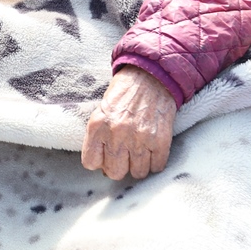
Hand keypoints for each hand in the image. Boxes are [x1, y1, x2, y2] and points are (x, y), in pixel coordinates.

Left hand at [81, 66, 176, 180]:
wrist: (151, 76)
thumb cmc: (125, 92)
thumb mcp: (102, 109)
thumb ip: (99, 135)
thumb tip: (103, 165)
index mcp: (97, 125)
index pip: (90, 163)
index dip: (99, 161)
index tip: (106, 156)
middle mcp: (116, 134)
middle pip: (114, 172)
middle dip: (120, 166)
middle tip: (125, 154)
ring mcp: (139, 139)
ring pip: (137, 173)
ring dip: (139, 165)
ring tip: (140, 151)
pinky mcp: (160, 141)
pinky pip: (156, 167)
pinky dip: (155, 162)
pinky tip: (153, 149)